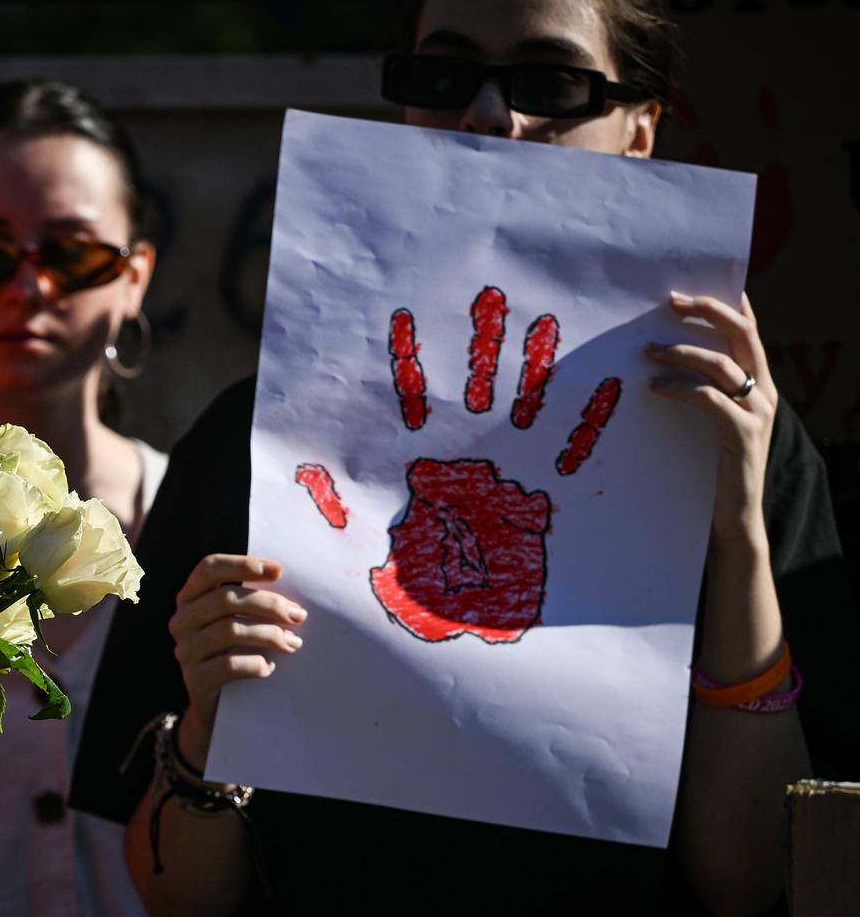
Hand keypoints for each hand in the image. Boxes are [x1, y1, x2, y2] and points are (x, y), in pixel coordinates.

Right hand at [169, 555, 304, 752]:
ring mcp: (184, 651)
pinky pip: (229, 665)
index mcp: (190, 598)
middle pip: (225, 599)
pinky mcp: (195, 681)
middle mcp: (181, 621)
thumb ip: (252, 603)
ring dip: (270, 634)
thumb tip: (293, 601)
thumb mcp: (237, 622)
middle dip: (268, 604)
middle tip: (299, 616)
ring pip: (229, 630)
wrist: (218, 709)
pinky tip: (270, 668)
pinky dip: (256, 664)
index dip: (243, 565)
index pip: (209, 568)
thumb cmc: (236, 654)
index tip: (279, 571)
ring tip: (294, 644)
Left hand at [299, 286, 620, 643]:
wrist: (467, 623)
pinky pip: (570, 448)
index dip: (409, 359)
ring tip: (547, 318)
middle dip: (481, 343)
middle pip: (473, 386)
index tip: (405, 313)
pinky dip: (588, 416)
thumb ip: (335, 506)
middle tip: (489, 293)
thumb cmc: (414, 589)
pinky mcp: (547, 492)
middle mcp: (468, 455)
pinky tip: (609, 381)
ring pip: (524, 403)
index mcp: (423, 460)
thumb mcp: (362, 551)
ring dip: (535, 364)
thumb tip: (306, 467)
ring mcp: (510, 468)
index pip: (412, 399)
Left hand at [648, 292, 775, 547]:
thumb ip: (702, 389)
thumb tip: (662, 356)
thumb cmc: (711, 466)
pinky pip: (708, 399)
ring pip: (722, 363)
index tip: (698, 281)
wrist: (733, 516)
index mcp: (758, 383)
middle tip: (669, 300)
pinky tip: (654, 387)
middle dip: (707, 310)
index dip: (729, 302)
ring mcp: (757, 412)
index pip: (748, 330)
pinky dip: (678, 388)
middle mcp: (763, 391)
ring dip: (681, 350)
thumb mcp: (710, 421)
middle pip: (741, 334)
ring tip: (646, 350)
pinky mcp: (742, 434)